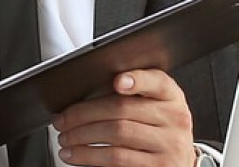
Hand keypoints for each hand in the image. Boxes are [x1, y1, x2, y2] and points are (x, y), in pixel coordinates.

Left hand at [52, 69, 197, 166]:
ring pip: (116, 132)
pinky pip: (116, 157)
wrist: (177, 162)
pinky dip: (88, 155)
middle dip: (83, 113)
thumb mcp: (150, 108)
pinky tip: (75, 154)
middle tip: (61, 120)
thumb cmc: (155, 131)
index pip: (157, 82)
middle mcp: (174, 118)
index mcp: (171, 97)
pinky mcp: (157, 166)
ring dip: (81, 135)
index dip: (137, 80)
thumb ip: (126, 96)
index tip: (117, 81)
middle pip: (122, 108)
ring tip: (64, 138)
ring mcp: (169, 143)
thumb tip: (82, 95)